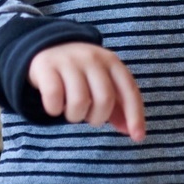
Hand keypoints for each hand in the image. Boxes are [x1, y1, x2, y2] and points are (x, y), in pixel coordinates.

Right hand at [28, 42, 145, 141]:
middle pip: (104, 99)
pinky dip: (54, 109)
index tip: (137, 137)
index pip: (129, 91)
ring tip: (71, 111)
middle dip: (98, 118)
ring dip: (75, 116)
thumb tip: (131, 131)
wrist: (48, 46)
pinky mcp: (46, 66)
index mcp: (111, 62)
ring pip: (79, 101)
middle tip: (88, 116)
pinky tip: (55, 106)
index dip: (135, 116)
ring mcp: (69, 61)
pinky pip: (54, 97)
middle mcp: (92, 59)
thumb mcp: (102, 82)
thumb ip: (118, 105)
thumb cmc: (81, 72)